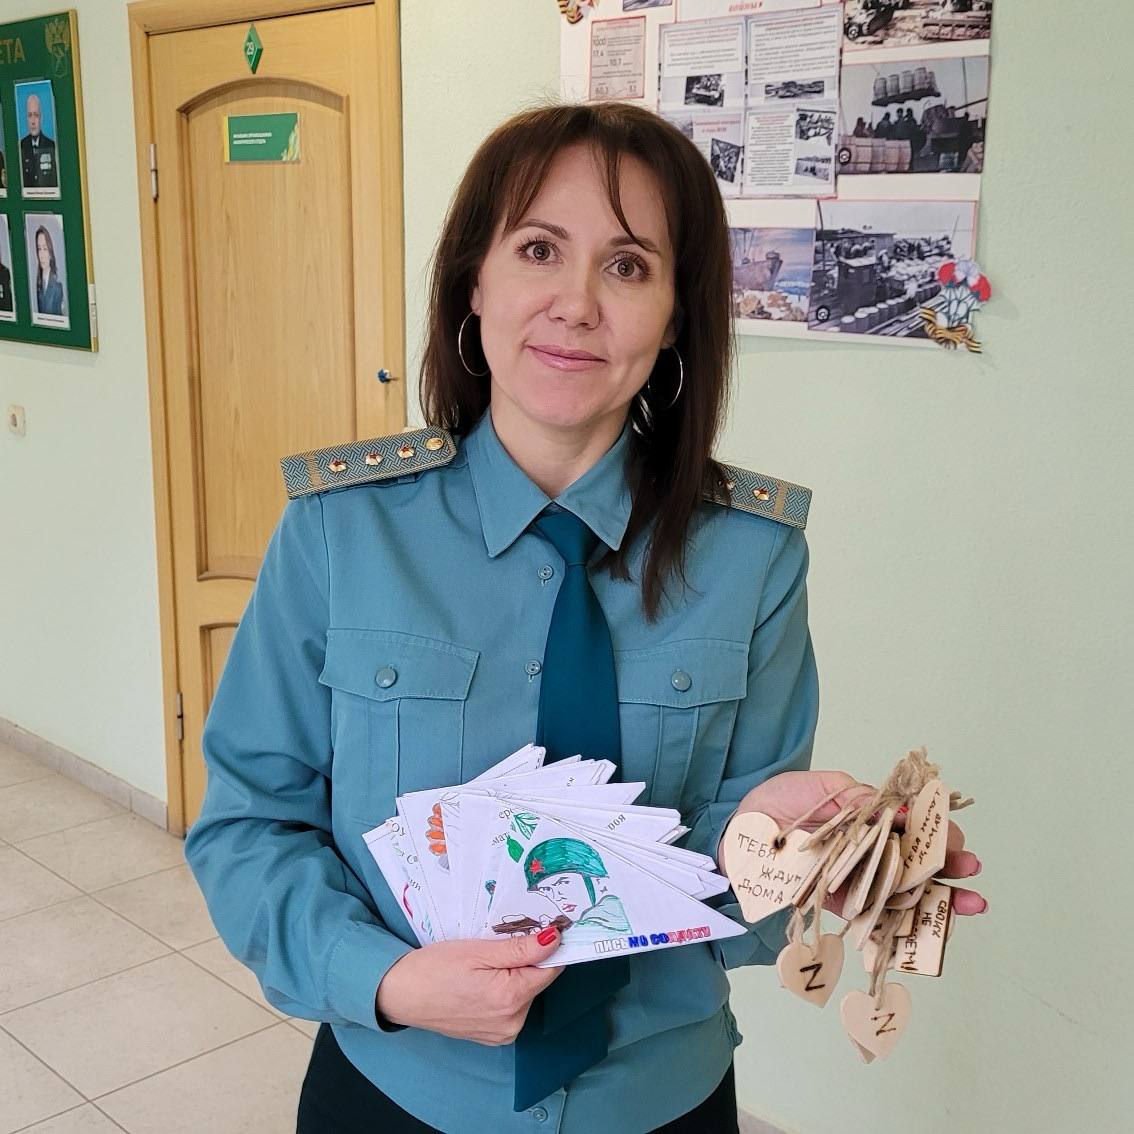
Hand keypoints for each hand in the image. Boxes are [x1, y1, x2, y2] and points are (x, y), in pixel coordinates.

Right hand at [375, 930, 563, 1044]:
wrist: (401, 994)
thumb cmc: (435, 968)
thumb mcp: (479, 950)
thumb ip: (520, 949)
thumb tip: (555, 940)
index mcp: (511, 998)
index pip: (551, 968)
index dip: (548, 946)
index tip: (541, 928)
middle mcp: (512, 1022)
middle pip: (537, 981)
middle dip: (525, 960)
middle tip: (496, 945)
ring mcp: (503, 1033)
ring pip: (525, 993)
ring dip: (514, 976)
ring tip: (484, 965)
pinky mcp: (493, 1037)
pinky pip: (511, 1007)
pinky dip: (504, 991)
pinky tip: (481, 981)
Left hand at [724, 770, 986, 917]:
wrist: (736, 836)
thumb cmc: (774, 804)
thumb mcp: (814, 786)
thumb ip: (852, 795)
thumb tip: (891, 806)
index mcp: (866, 817)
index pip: (909, 821)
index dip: (933, 826)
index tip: (950, 832)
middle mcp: (868, 849)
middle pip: (917, 858)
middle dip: (947, 863)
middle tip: (969, 866)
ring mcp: (858, 878)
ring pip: (908, 890)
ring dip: (942, 898)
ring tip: (971, 902)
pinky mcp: (842, 904)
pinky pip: (878, 915)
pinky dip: (906, 923)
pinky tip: (933, 927)